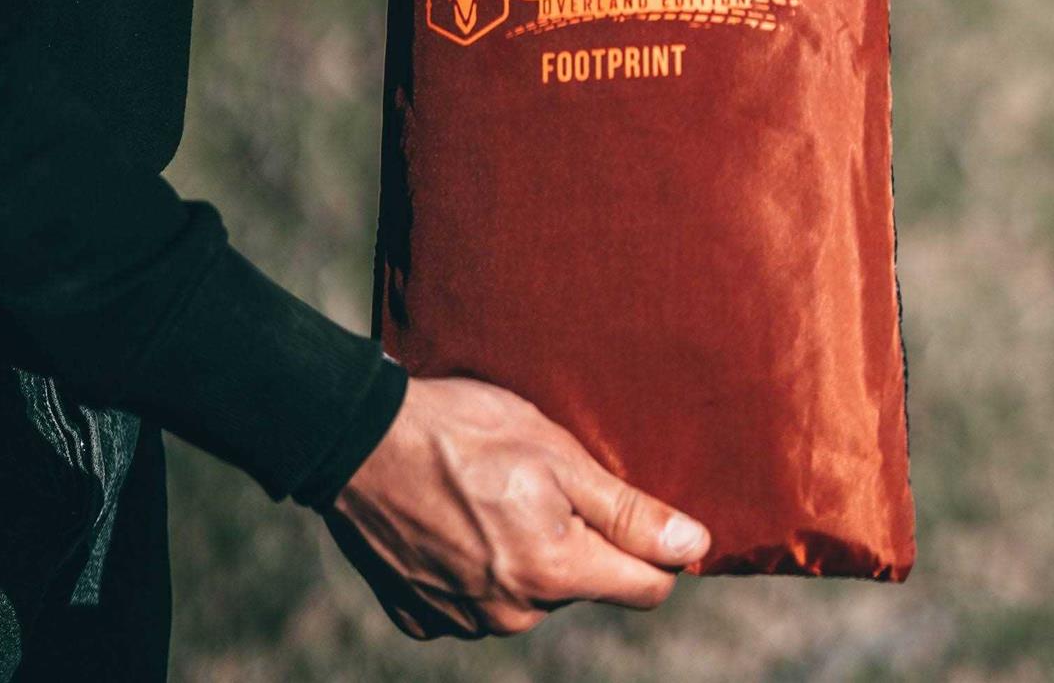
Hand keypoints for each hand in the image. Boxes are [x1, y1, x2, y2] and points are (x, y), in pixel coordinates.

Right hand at [325, 377, 709, 639]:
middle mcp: (512, 615)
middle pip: (583, 583)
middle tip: (539, 479)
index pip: (647, 588)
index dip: (652, 547)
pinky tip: (457, 517)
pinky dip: (478, 563)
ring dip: (527, 550)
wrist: (358, 441)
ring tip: (493, 491)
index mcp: (554, 573)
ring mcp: (463, 621)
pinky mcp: (422, 617)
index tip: (630, 508)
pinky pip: (478, 598)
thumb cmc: (466, 432)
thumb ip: (629, 511)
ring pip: (531, 591)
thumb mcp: (559, 453)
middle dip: (578, 538)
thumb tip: (695, 546)